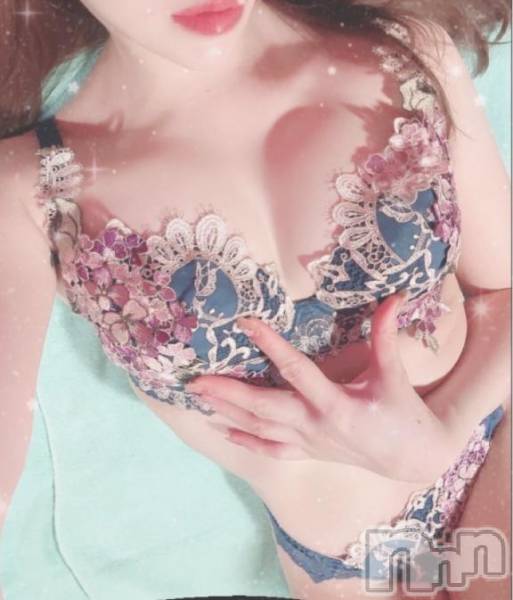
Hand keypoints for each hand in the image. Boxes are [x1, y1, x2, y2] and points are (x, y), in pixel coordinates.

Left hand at [184, 291, 460, 482]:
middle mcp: (315, 425)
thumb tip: (395, 294)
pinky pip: (271, 450)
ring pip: (261, 428)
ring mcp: (308, 442)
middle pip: (264, 407)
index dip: (270, 345)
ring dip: (228, 412)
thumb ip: (386, 333)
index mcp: (336, 403)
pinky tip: (223, 431)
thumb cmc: (402, 411)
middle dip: (229, 392)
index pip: (296, 369)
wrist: (410, 457)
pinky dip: (246, 441)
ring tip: (200, 396)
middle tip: (196, 379)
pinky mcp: (307, 452)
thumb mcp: (393, 372)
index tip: (245, 322)